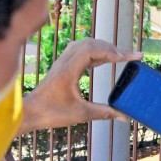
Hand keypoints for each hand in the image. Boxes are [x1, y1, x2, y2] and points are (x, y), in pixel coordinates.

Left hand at [19, 38, 142, 133]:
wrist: (30, 112)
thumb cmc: (51, 113)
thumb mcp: (81, 114)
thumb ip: (104, 113)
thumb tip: (123, 116)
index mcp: (69, 69)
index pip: (93, 50)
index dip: (113, 51)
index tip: (128, 57)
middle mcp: (65, 60)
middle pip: (92, 43)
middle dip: (114, 48)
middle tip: (131, 56)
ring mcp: (63, 61)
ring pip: (86, 44)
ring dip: (104, 48)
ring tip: (120, 56)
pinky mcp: (63, 64)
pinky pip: (81, 50)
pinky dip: (96, 51)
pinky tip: (104, 59)